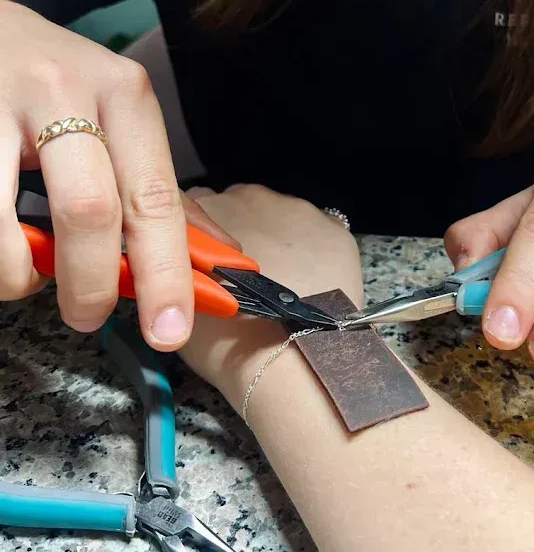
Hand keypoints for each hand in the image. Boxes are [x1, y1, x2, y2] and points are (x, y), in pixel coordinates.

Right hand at [0, 0, 213, 349]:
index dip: (166, 272)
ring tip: (27, 274)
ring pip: (8, 224)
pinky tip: (1, 243)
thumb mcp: (118, 116)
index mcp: (124, 96)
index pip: (154, 196)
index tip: (169, 331)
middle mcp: (65, 92)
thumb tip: (216, 261)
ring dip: (19, 274)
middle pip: (89, 211)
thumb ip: (157, 189)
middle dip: (92, 283)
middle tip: (88, 314)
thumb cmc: (60, 84)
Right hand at [180, 185, 362, 394]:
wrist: (284, 354)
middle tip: (246, 275)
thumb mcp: (182, 295)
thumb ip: (184, 267)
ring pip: (286, 217)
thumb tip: (191, 266)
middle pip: (245, 206)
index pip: (201, 205)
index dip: (208, 234)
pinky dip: (316, 249)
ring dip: (280, 239)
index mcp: (208, 207)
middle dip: (245, 230)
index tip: (212, 258)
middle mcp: (252, 198)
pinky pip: (322, 231)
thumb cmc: (225, 337)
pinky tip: (311, 279)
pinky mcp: (332, 227)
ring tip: (281, 281)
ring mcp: (297, 209)